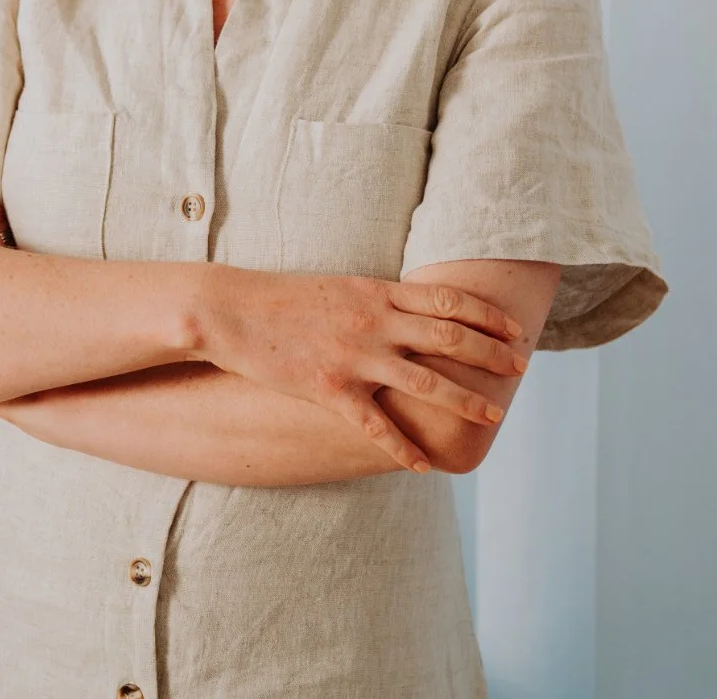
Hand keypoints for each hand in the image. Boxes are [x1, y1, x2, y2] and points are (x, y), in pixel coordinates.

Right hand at [190, 267, 528, 473]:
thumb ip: (380, 299)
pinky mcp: (330, 389)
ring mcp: (354, 357)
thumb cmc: (284, 298)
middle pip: (448, 338)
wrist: (231, 310)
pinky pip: (376, 426)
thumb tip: (417, 310)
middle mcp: (373, 322)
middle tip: (521, 368)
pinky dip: (404, 448)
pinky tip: (424, 465)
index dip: (487, 315)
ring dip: (465, 401)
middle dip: (491, 354)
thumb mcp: (340, 287)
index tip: (514, 329)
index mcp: (376, 292)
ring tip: (493, 415)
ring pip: (425, 383)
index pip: (446, 300)